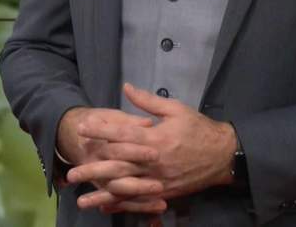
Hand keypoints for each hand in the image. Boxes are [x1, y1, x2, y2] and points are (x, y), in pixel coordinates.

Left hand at [69, 83, 237, 212]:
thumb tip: (126, 87)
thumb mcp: (176, 109)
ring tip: (81, 199)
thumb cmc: (198, 128)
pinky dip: (122, 205)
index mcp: (156, 138)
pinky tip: (105, 207)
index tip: (82, 128)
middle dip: (93, 169)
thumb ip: (148, 101)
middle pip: (118, 166)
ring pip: (126, 188)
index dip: (100, 131)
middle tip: (72, 172)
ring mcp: (159, 180)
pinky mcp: (164, 192)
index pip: (122, 134)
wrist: (223, 155)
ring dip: (102, 194)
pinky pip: (139, 200)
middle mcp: (154, 161)